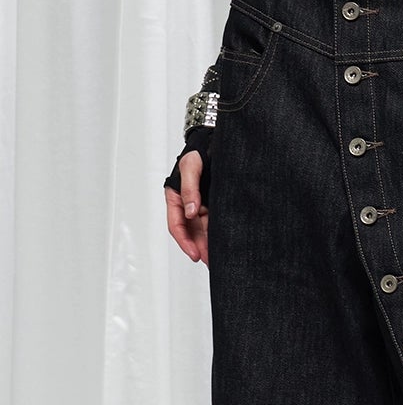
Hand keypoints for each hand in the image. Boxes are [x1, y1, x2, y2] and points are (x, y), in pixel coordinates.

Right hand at [165, 150, 209, 264]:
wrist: (213, 141)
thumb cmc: (198, 151)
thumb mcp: (191, 167)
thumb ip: (190, 188)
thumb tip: (190, 211)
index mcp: (176, 198)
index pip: (177, 226)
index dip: (185, 242)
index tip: (195, 254)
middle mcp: (187, 204)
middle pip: (191, 232)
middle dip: (200, 248)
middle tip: (211, 263)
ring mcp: (200, 205)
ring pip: (203, 230)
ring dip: (208, 244)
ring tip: (218, 260)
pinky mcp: (214, 204)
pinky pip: (215, 222)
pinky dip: (218, 233)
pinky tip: (226, 243)